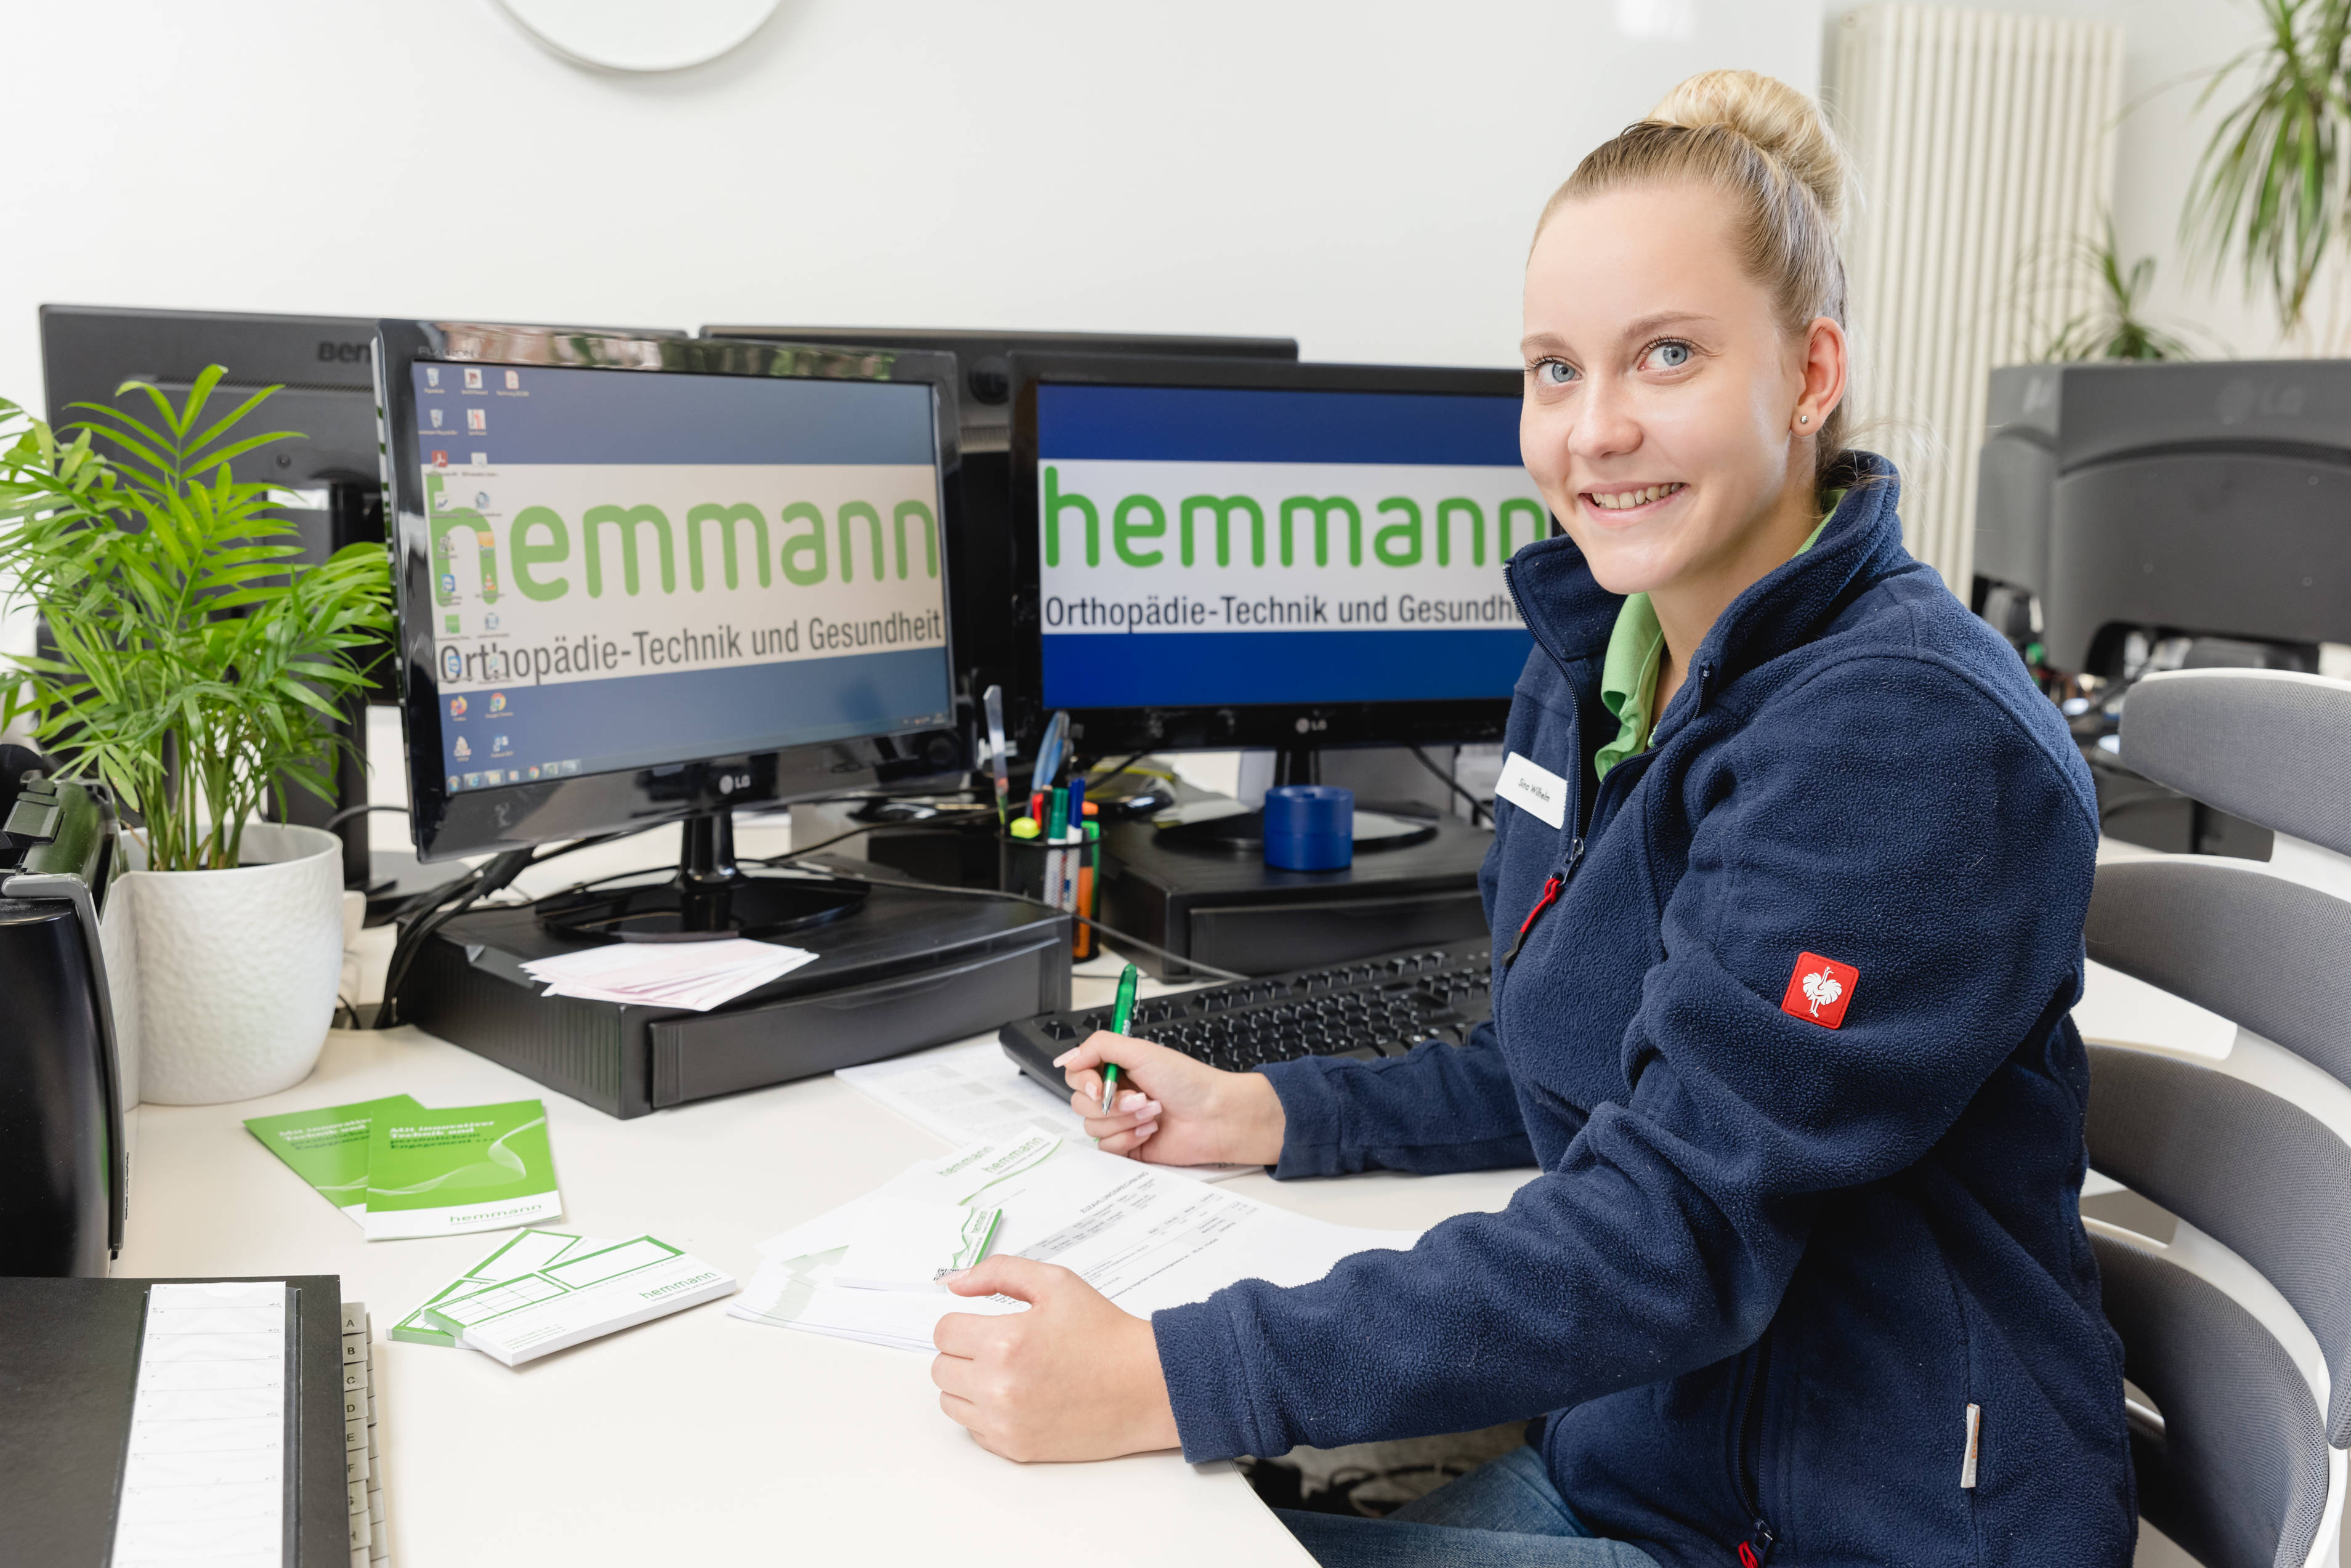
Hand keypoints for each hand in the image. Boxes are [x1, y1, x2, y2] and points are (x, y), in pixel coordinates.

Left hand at [931, 1256, 1179, 1461]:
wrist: (1144, 1386)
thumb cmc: (1104, 1334)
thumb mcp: (1055, 1282)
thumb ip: (998, 1272)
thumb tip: (953, 1283)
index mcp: (1005, 1342)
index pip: (943, 1332)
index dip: (964, 1323)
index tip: (985, 1325)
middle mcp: (999, 1387)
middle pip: (941, 1367)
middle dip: (964, 1352)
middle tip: (999, 1347)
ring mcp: (1005, 1423)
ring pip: (950, 1401)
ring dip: (969, 1384)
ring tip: (1009, 1372)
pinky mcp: (1015, 1448)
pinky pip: (972, 1429)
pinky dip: (986, 1413)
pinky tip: (1019, 1397)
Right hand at [1057, 1030, 1285, 1166]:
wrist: (1215, 1117)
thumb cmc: (1188, 1082)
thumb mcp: (1141, 1051)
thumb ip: (1099, 1047)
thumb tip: (1067, 1056)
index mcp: (1117, 1069)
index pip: (1076, 1073)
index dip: (1082, 1080)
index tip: (1097, 1084)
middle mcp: (1116, 1094)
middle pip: (1080, 1102)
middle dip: (1112, 1103)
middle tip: (1140, 1097)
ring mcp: (1122, 1122)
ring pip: (1092, 1126)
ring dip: (1123, 1120)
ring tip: (1152, 1113)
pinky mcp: (1128, 1146)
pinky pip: (1106, 1148)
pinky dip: (1127, 1139)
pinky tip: (1150, 1130)